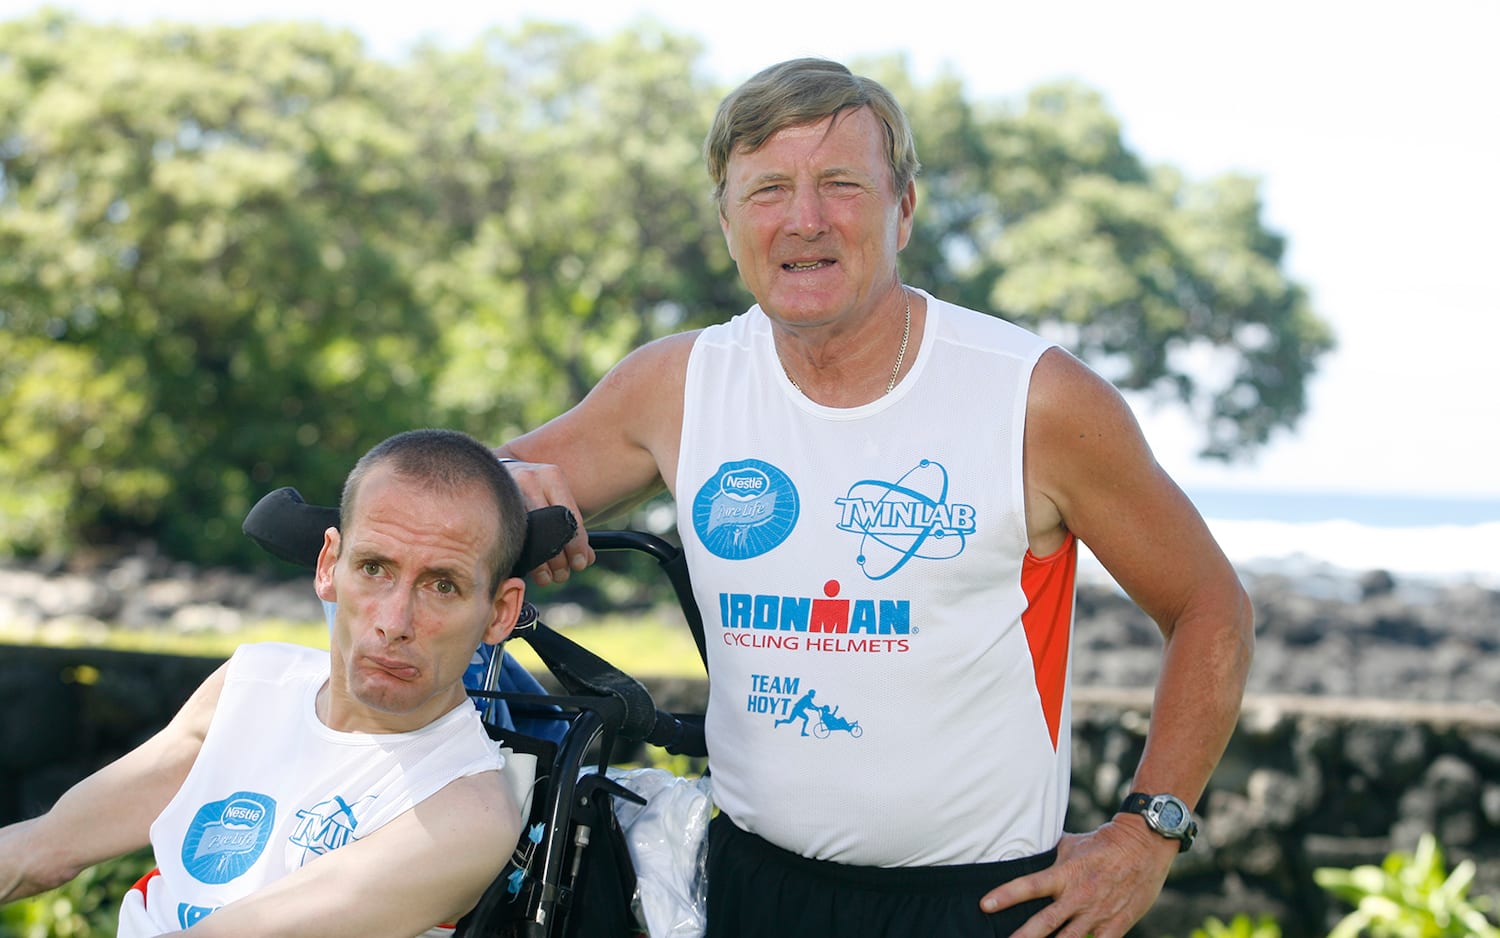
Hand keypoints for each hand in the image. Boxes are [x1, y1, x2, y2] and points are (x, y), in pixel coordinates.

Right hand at [500, 458, 595, 584]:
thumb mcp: (555, 500)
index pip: (569, 516)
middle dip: (558, 558)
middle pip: (548, 527)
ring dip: (540, 563)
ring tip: (547, 578)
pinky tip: (527, 569)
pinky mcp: (488, 504)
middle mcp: (528, 479)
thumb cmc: (533, 490)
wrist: (495, 473)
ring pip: (527, 535)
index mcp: (551, 476)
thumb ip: (572, 527)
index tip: (580, 564)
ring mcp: (506, 491)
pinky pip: (508, 537)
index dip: (576, 545)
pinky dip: (521, 557)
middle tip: (563, 575)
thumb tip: (587, 559)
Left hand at [979, 819, 1176, 937]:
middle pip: (1045, 922)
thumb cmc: (1103, 843)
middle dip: (1023, 936)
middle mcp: (1078, 896)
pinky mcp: (1116, 925)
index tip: (985, 905)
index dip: (1006, 895)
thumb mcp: (1071, 844)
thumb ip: (1049, 854)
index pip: (1029, 885)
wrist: (1144, 845)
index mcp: (1065, 874)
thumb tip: (1024, 851)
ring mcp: (1097, 913)